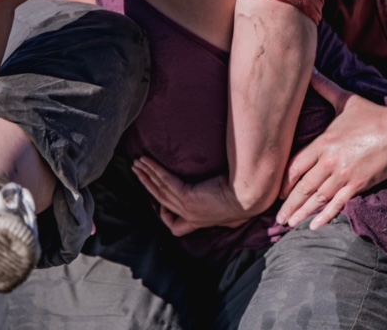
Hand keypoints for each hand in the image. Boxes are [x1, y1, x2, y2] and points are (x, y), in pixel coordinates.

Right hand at [132, 157, 250, 235]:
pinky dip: (153, 170)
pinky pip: (165, 181)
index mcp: (201, 221)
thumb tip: (230, 208)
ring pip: (159, 190)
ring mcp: (187, 207)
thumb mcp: (233, 211)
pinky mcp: (188, 196)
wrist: (249, 197)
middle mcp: (191, 216)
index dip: (167, 216)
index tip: (163, 204)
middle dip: (147, 185)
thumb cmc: (246, 201)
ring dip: (146, 175)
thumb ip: (226, 211)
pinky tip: (145, 160)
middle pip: (161, 200)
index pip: (177, 226)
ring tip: (136, 163)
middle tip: (137, 172)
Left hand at [276, 70, 386, 229]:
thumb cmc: (374, 116)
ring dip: (302, 212)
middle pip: (303, 186)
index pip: (296, 165)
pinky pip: (338, 204)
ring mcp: (344, 175)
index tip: (275, 191)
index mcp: (324, 142)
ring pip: (318, 197)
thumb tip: (311, 69)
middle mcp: (330, 161)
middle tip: (276, 217)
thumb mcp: (347, 100)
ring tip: (289, 225)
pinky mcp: (359, 185)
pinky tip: (314, 226)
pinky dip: (325, 216)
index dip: (284, 180)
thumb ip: (326, 87)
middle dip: (289, 203)